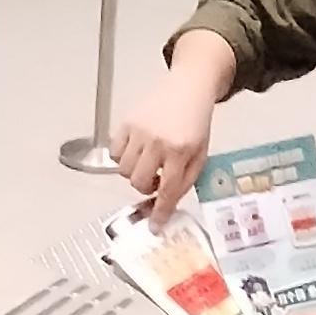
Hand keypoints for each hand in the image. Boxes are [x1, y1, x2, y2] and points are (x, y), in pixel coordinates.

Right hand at [110, 64, 219, 221]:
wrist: (189, 88)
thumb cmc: (196, 121)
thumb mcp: (201, 154)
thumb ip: (185, 180)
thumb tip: (167, 205)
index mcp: (181, 151)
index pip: (167, 191)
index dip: (160, 212)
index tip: (155, 225)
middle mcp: (158, 142)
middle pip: (138, 182)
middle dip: (145, 187)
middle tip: (155, 179)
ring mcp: (140, 131)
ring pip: (123, 170)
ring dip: (134, 173)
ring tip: (147, 163)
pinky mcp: (127, 122)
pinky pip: (114, 152)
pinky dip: (121, 157)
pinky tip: (136, 151)